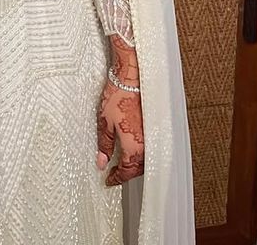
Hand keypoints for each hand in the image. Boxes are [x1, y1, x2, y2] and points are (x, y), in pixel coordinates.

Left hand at [96, 37, 144, 185]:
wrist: (131, 77)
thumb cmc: (118, 97)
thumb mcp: (104, 122)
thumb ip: (104, 145)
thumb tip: (102, 162)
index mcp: (134, 148)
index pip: (126, 172)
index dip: (116, 177)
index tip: (108, 180)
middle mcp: (147, 145)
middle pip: (138, 168)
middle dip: (127, 172)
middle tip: (115, 172)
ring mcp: (152, 136)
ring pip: (145, 158)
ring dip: (135, 163)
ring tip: (123, 161)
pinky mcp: (154, 126)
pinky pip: (149, 146)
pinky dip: (141, 151)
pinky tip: (133, 147)